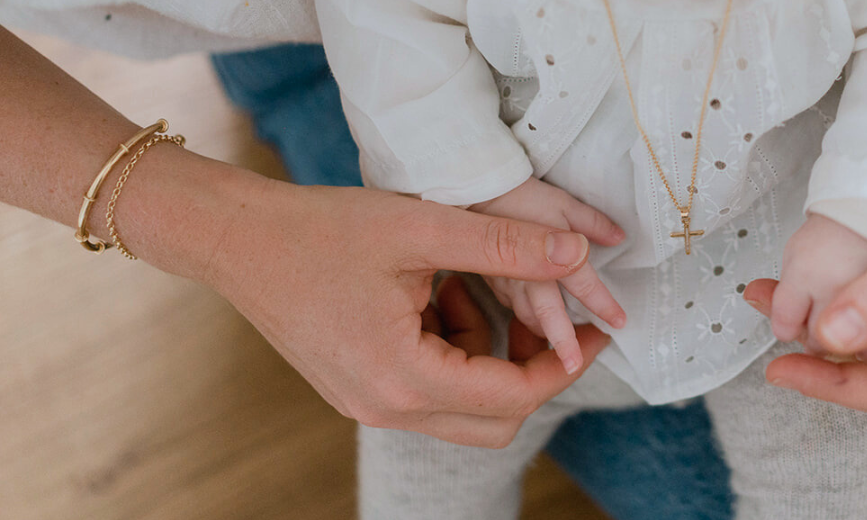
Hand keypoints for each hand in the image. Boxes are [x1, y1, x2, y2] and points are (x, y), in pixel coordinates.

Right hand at [207, 179, 610, 446]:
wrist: (233, 239)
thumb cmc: (318, 229)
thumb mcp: (422, 229)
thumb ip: (505, 245)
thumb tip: (578, 253)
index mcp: (404, 378)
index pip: (514, 397)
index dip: (566, 365)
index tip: (595, 330)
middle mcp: (386, 407)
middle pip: (495, 421)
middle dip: (535, 371)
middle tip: (556, 319)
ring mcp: (370, 404)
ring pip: (465, 407)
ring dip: (489, 354)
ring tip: (472, 284)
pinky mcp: (360, 390)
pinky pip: (432, 387)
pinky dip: (454, 347)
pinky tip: (439, 291)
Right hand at [468, 178, 626, 372]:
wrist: (457, 188)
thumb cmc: (509, 191)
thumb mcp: (556, 200)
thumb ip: (588, 221)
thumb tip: (618, 237)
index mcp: (548, 259)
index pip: (583, 288)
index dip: (603, 305)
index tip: (620, 323)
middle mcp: (524, 279)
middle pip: (548, 317)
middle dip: (563, 344)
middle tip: (575, 365)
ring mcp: (502, 283)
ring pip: (525, 316)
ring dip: (543, 331)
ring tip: (558, 347)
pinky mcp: (485, 280)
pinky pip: (508, 305)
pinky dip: (523, 314)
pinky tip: (529, 317)